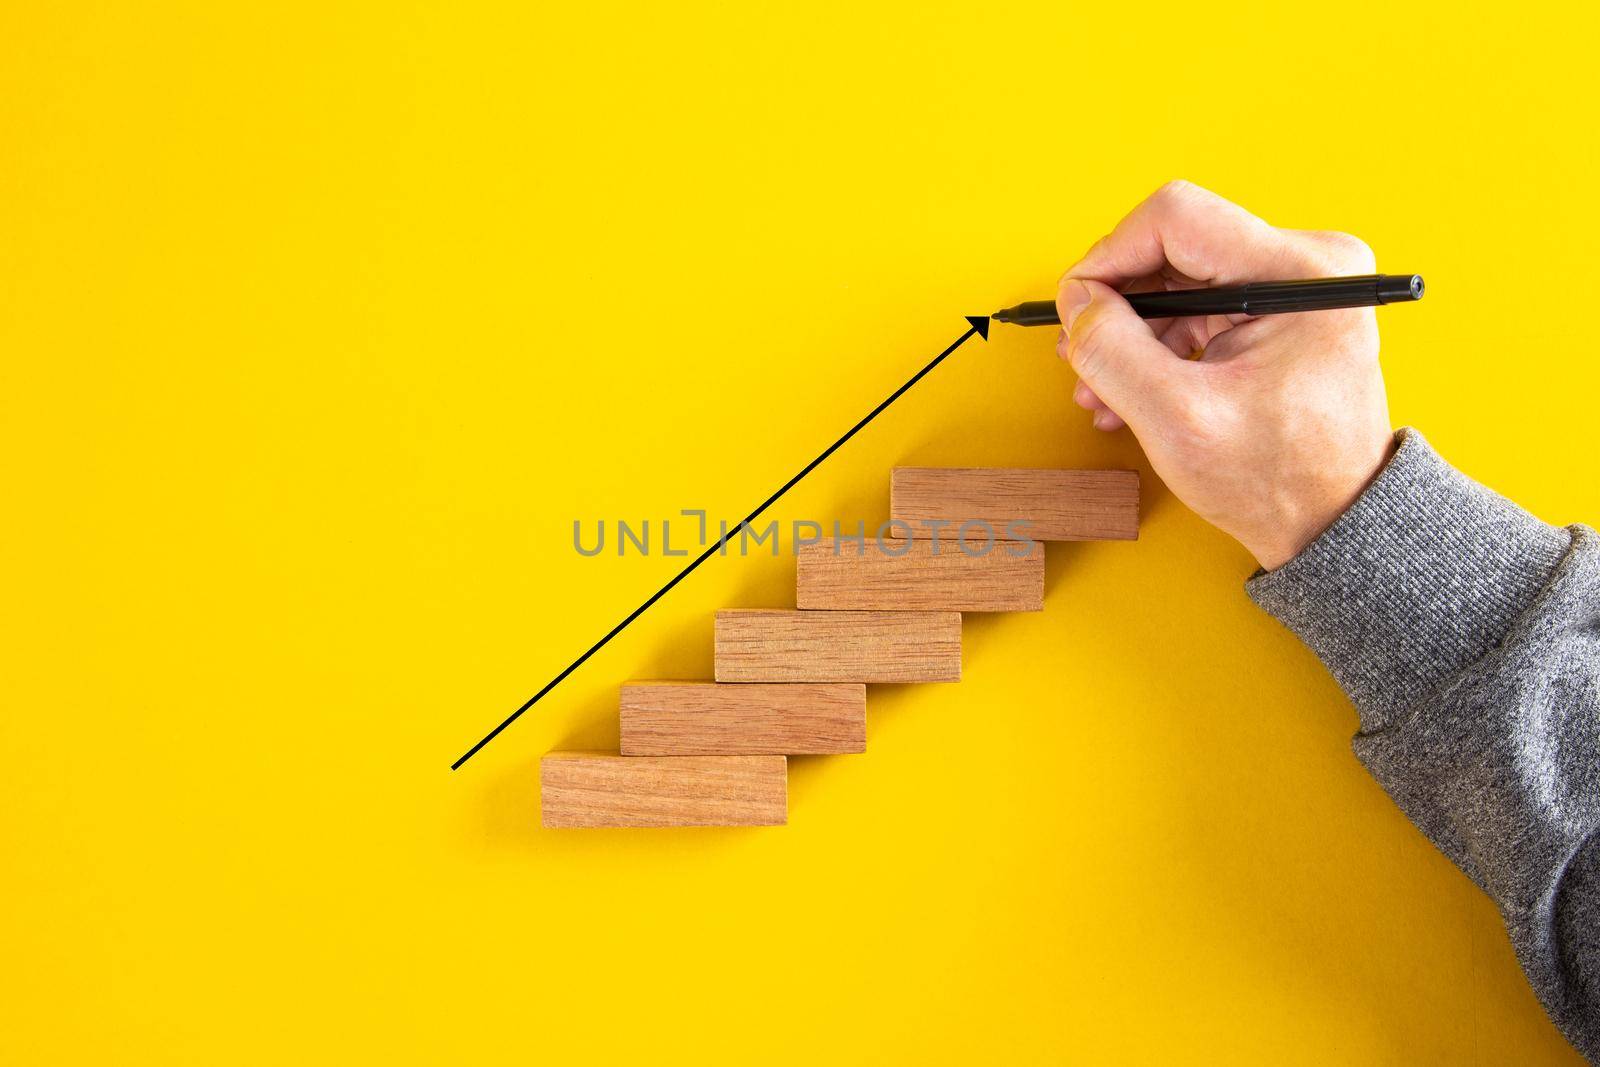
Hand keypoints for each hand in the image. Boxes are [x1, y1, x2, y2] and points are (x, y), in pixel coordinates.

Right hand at [1057, 181, 1394, 570]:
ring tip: (1102, 388)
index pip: (1175, 218)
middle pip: (1175, 246)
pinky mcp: (1284, 311)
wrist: (1334, 521)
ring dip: (1132, 331)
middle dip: (1117, 303)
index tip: (1075, 306)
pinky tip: (1133, 389)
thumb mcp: (1176, 420)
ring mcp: (1297, 287)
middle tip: (1079, 354)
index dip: (1109, 257)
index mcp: (1298, 273)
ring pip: (1181, 277)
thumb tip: (1076, 301)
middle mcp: (1308, 263)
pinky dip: (1160, 344)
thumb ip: (1113, 351)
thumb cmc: (1279, 480)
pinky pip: (1201, 305)